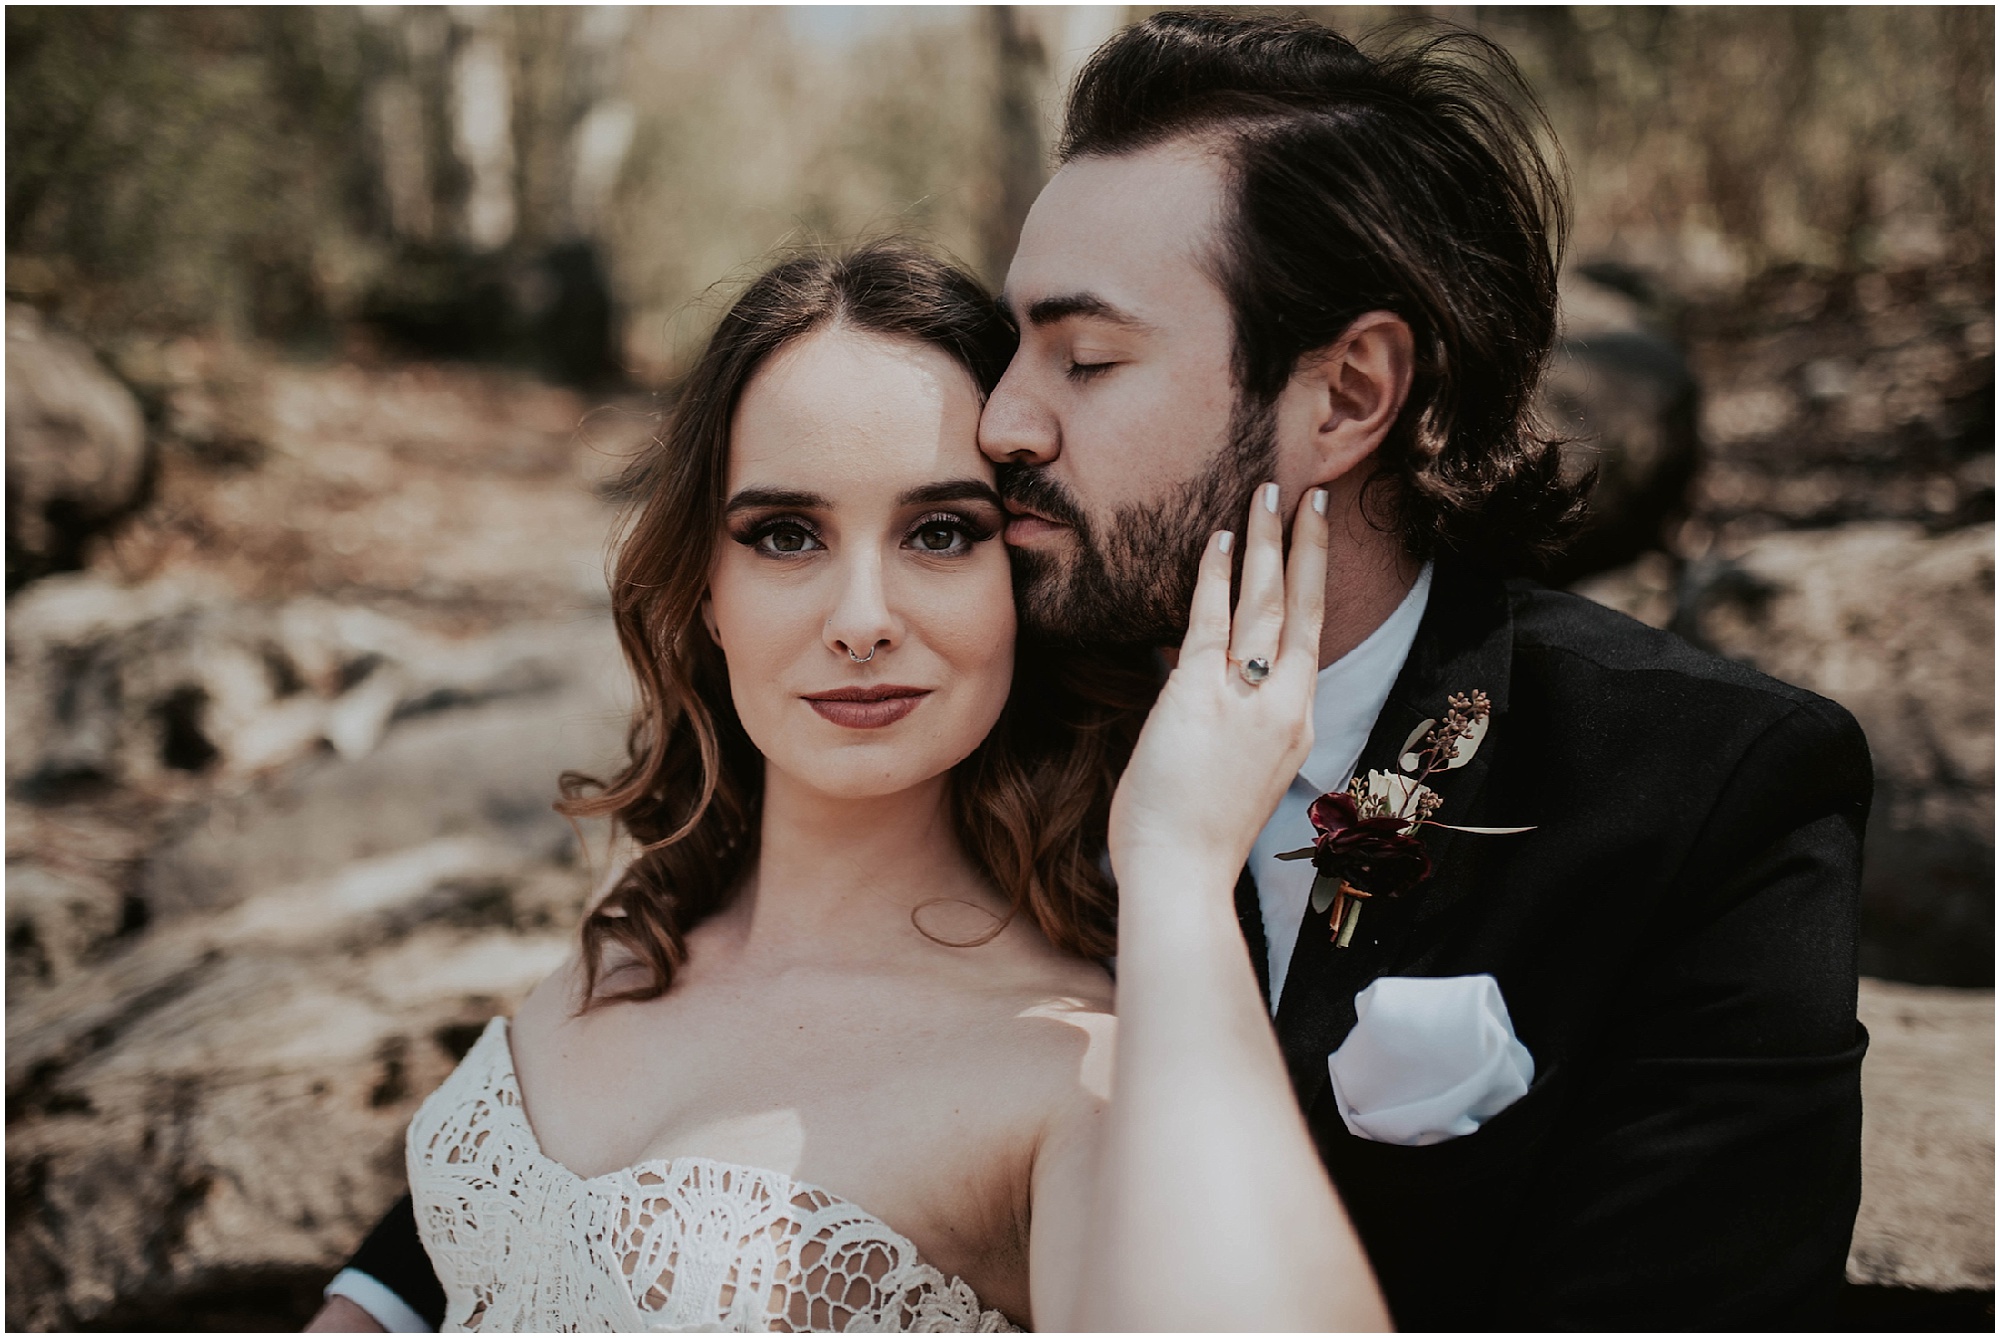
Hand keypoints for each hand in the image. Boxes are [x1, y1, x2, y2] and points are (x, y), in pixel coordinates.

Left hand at [1108, 483, 1328, 891]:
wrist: (1182, 877)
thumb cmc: (1195, 839)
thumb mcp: (1233, 774)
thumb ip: (1226, 723)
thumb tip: (1194, 678)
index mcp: (1294, 727)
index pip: (1309, 638)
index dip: (1314, 583)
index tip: (1316, 539)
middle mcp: (1283, 707)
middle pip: (1301, 608)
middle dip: (1305, 545)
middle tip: (1310, 494)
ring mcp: (1246, 699)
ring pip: (1265, 602)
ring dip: (1265, 542)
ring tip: (1268, 492)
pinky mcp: (1201, 697)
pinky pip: (1210, 621)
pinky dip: (1215, 576)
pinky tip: (1219, 538)